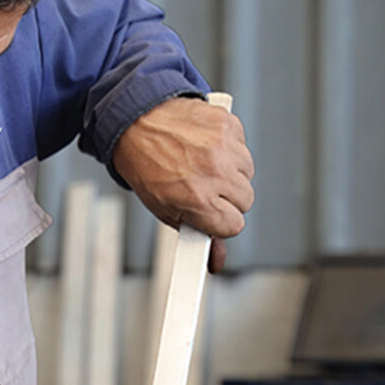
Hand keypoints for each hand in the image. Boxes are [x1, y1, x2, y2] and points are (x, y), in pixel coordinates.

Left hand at [112, 96, 254, 271]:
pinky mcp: (227, 124)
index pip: (234, 225)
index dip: (222, 222)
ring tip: (203, 167)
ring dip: (231, 174)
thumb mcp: (166, 210)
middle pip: (246, 201)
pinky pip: (243, 147)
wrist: (136, 124)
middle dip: (228, 200)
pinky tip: (207, 149)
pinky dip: (230, 150)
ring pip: (247, 173)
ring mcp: (223, 146)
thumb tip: (216, 260)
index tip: (212, 216)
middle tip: (206, 191)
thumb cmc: (147, 168)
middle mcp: (214, 173)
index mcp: (198, 199)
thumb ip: (195, 236)